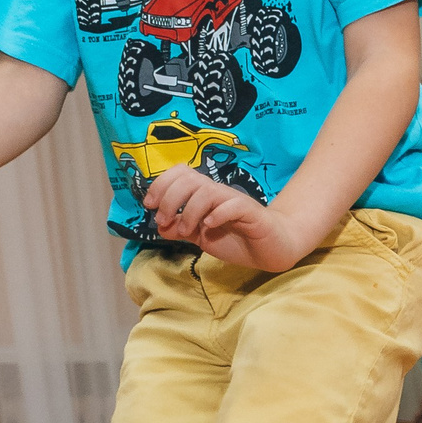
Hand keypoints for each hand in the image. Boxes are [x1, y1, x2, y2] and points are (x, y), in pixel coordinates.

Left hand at [143, 165, 313, 270]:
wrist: (271, 249)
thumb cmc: (237, 239)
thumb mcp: (201, 237)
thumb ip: (181, 229)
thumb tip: (160, 226)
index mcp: (204, 195)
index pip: (180, 173)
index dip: (161, 184)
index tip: (149, 205)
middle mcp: (218, 193)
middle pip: (189, 178)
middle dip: (170, 198)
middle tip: (164, 219)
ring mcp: (234, 201)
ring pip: (207, 190)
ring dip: (189, 211)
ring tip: (186, 231)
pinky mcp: (251, 213)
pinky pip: (232, 206)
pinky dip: (216, 214)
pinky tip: (208, 227)